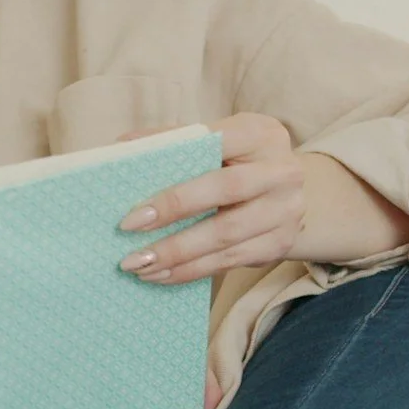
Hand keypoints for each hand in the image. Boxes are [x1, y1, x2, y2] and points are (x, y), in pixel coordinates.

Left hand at [117, 112, 305, 286]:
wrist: (284, 190)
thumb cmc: (237, 160)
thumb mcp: (216, 141)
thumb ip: (175, 141)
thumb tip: (122, 149)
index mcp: (261, 134)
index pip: (214, 148)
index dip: (176, 175)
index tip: (135, 208)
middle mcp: (282, 171)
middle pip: (224, 191)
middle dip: (173, 214)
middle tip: (129, 231)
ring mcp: (286, 210)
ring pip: (226, 236)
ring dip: (177, 254)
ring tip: (139, 265)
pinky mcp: (281, 243)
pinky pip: (231, 261)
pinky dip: (192, 270)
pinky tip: (162, 274)